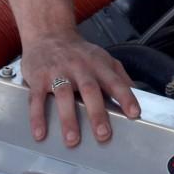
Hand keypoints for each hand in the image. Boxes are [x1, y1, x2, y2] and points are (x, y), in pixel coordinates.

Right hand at [21, 30, 139, 146]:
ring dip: (68, 118)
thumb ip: (118, 75)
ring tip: (73, 140)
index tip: (134, 113)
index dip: (125, 97)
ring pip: (64, 95)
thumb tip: (135, 93)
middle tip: (103, 134)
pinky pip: (37, 98)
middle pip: (90, 89)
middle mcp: (79, 67)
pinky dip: (38, 117)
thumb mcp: (102, 57)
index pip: (115, 81)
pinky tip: (40, 133)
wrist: (49, 33)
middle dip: (97, 113)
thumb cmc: (78, 52)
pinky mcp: (38, 78)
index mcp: (98, 64)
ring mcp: (58, 72)